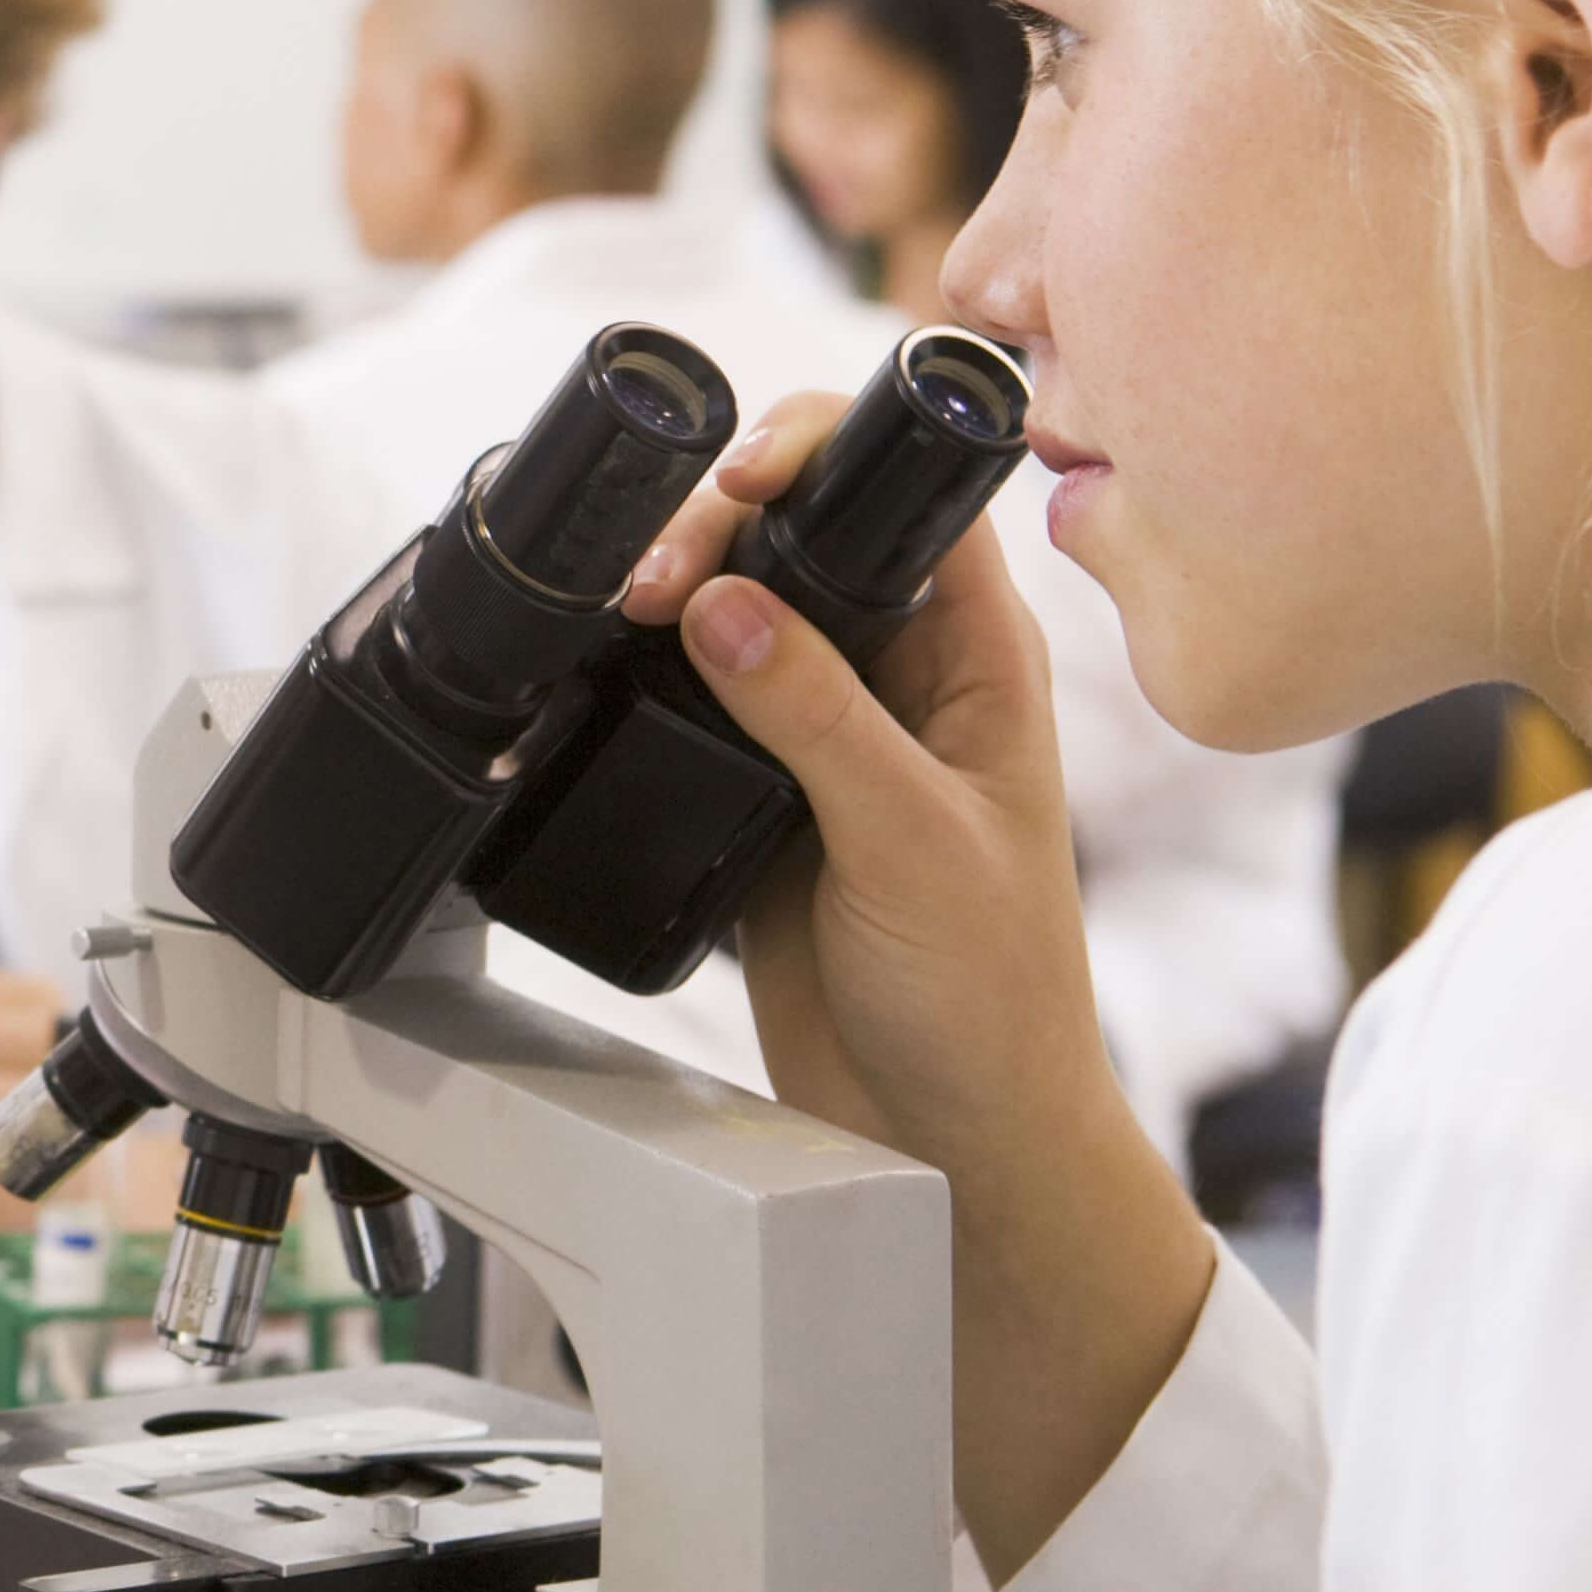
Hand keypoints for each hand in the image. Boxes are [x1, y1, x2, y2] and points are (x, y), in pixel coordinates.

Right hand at [621, 396, 1213, 1573]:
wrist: (950, 1136)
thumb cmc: (993, 999)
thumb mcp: (912, 843)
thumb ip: (821, 720)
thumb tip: (731, 605)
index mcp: (977, 658)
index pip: (904, 494)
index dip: (820, 454)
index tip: (736, 483)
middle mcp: (902, 676)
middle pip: (795, 533)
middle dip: (708, 526)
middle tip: (642, 581)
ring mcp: (823, 732)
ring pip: (730, 610)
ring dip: (663, 599)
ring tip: (604, 620)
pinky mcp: (756, 793)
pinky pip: (685, 699)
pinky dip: (636, 679)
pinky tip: (599, 684)